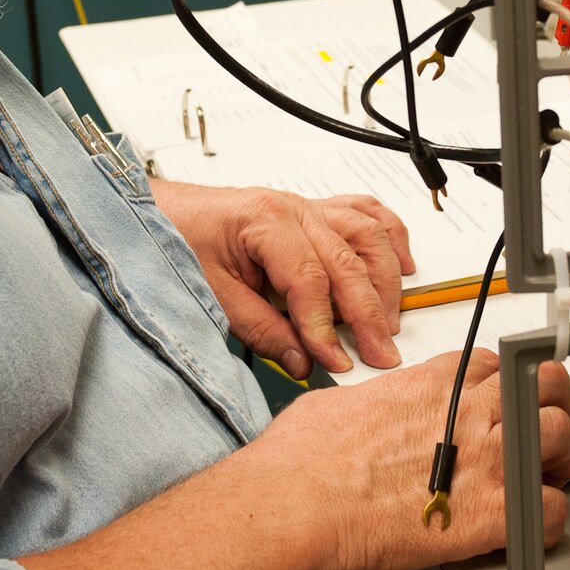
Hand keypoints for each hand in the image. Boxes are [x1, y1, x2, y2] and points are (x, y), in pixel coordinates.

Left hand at [151, 181, 412, 376]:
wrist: (167, 211)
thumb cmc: (182, 240)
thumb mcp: (212, 294)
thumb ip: (261, 330)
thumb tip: (303, 362)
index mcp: (264, 221)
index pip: (309, 280)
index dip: (325, 326)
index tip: (336, 362)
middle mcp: (293, 209)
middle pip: (347, 260)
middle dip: (368, 314)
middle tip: (380, 355)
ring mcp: (308, 207)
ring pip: (368, 235)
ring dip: (386, 280)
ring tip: (389, 322)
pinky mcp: (315, 211)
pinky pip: (366, 214)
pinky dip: (391, 238)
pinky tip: (403, 265)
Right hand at [254, 351, 569, 569]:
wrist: (298, 507)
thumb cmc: (305, 462)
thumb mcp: (343, 403)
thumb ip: (380, 403)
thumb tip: (376, 415)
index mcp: (434, 381)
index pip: (496, 365)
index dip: (506, 385)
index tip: (505, 401)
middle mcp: (467, 411)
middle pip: (544, 387)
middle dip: (554, 405)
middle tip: (549, 426)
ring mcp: (485, 458)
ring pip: (562, 437)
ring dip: (561, 458)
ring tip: (549, 476)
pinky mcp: (491, 513)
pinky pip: (551, 509)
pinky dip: (549, 519)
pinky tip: (530, 526)